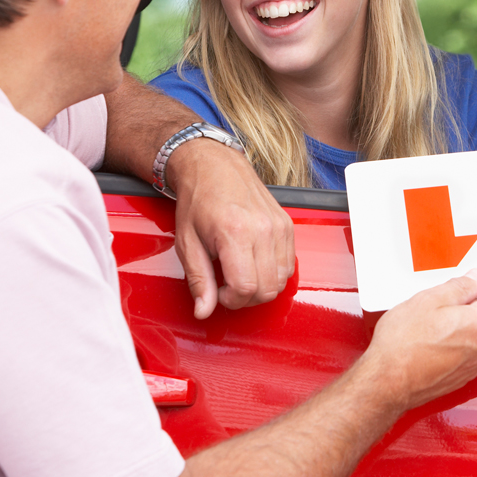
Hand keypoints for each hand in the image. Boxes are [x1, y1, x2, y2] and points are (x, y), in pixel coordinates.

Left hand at [168, 139, 295, 315]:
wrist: (213, 166)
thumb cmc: (198, 200)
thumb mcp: (187, 243)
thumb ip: (198, 280)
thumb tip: (203, 310)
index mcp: (235, 232)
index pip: (246, 288)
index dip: (232, 300)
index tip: (219, 293)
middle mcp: (262, 229)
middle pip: (267, 289)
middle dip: (246, 298)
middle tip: (227, 287)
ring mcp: (279, 226)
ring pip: (281, 280)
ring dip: (261, 287)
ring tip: (240, 274)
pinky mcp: (287, 225)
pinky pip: (289, 265)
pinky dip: (273, 273)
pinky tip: (254, 264)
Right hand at [364, 269, 476, 409]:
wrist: (386, 383)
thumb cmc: (403, 344)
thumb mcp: (429, 300)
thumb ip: (460, 287)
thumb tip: (476, 279)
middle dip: (472, 310)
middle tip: (445, 304)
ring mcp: (472, 367)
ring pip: (475, 340)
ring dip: (460, 330)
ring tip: (431, 325)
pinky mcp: (458, 379)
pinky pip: (463, 356)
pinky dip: (452, 348)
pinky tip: (429, 343)